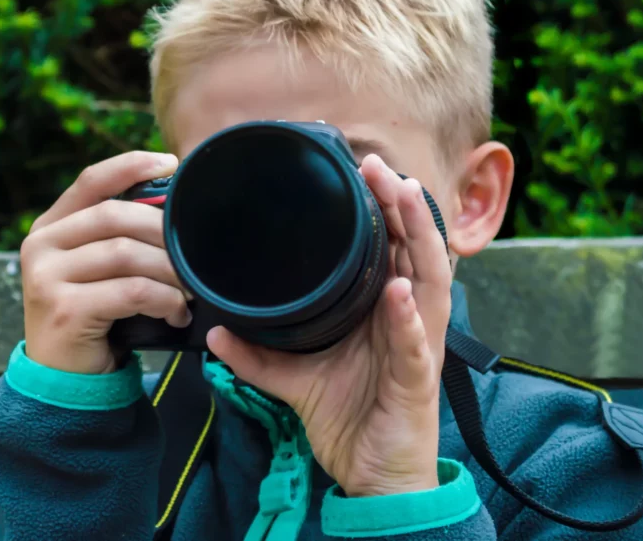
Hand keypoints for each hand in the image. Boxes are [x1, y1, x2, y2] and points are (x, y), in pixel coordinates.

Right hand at [21, 151, 190, 374]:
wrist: (64, 381)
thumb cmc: (93, 318)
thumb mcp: (98, 270)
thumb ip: (118, 237)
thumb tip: (173, 206)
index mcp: (49, 228)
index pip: (91, 181)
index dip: (131, 166)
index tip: (170, 164)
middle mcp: (40, 246)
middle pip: (115, 216)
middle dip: (164, 232)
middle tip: (196, 254)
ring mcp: (46, 277)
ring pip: (126, 254)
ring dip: (169, 271)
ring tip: (189, 290)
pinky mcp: (64, 309)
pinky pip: (131, 292)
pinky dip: (164, 301)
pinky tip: (176, 313)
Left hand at [206, 154, 452, 496]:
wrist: (370, 476)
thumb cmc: (348, 418)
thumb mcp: (293, 379)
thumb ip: (256, 354)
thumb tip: (214, 330)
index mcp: (384, 311)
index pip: (391, 249)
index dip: (383, 209)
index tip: (359, 170)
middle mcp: (407, 319)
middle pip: (415, 250)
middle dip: (402, 205)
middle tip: (376, 167)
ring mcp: (419, 346)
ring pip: (429, 282)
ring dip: (418, 238)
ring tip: (403, 196)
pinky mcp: (418, 382)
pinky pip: (417, 345)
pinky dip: (407, 318)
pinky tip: (398, 291)